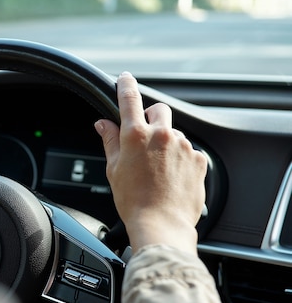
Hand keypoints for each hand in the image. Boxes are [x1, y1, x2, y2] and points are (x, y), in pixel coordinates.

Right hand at [94, 72, 206, 254]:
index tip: (125, 78)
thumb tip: (103, 124)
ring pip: (174, 133)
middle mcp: (162, 135)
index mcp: (136, 135)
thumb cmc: (133, 200)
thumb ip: (110, 140)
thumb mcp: (114, 169)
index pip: (129, 99)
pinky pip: (188, 151)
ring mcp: (184, 146)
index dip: (125, 85)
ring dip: (166, 142)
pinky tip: (171, 177)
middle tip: (144, 138)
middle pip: (158, 110)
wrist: (161, 224)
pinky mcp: (199, 159)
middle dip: (151, 118)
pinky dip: (180, 159)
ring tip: (158, 169)